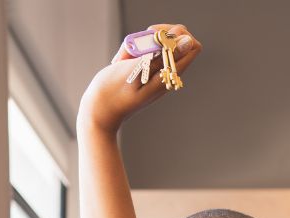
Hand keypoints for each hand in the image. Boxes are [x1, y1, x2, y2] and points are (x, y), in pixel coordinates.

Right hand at [77, 24, 200, 135]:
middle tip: (138, 45)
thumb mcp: (138, 69)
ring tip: (125, 57)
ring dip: (140, 43)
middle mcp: (166, 73)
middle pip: (175, 40)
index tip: (157, 37)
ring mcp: (155, 72)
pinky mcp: (144, 71)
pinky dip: (133, 50)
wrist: (98, 111)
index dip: (177, 34)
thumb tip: (188, 43)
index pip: (191, 45)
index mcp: (169, 74)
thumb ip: (163, 55)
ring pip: (156, 44)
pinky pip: (144, 52)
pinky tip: (122, 62)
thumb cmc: (114, 92)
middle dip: (157, 34)